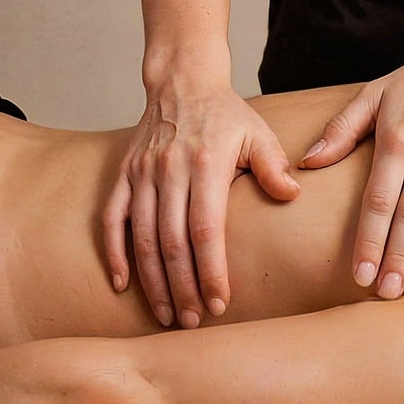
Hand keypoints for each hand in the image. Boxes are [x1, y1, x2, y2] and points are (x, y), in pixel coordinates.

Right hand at [103, 81, 298, 327]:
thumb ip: (273, 165)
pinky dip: (115, 253)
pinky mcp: (123, 175)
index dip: (211, 270)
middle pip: (172, 242)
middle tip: (193, 322)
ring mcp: (141, 174)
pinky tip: (123, 284)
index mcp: (205, 163)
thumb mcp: (258, 133)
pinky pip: (112, 220)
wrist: (182, 82)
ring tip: (168, 314)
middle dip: (183, 287)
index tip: (219, 302)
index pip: (206, 230)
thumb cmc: (226, 115)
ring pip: (143, 238)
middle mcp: (169, 171)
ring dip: (153, 281)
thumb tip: (291, 194)